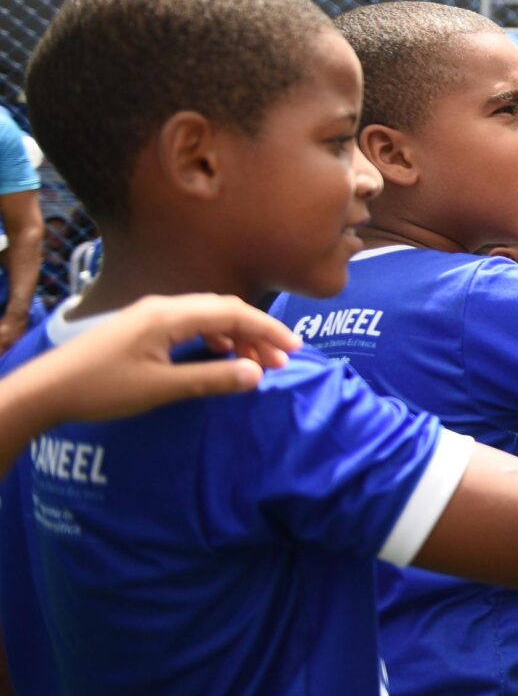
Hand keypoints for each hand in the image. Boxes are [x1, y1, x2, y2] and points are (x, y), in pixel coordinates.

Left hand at [0, 294, 300, 426]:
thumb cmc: (102, 388)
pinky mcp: (140, 327)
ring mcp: (150, 314)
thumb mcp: (160, 388)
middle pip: (223, 309)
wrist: (46, 389)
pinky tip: (219, 356)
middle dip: (256, 332)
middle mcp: (163, 306)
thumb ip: (211, 379)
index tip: (293, 350)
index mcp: (169, 315)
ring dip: (235, 336)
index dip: (268, 329)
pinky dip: (213, 337)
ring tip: (254, 363)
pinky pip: (189, 324)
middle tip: (279, 361)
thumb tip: (257, 374)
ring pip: (206, 316)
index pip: (232, 312)